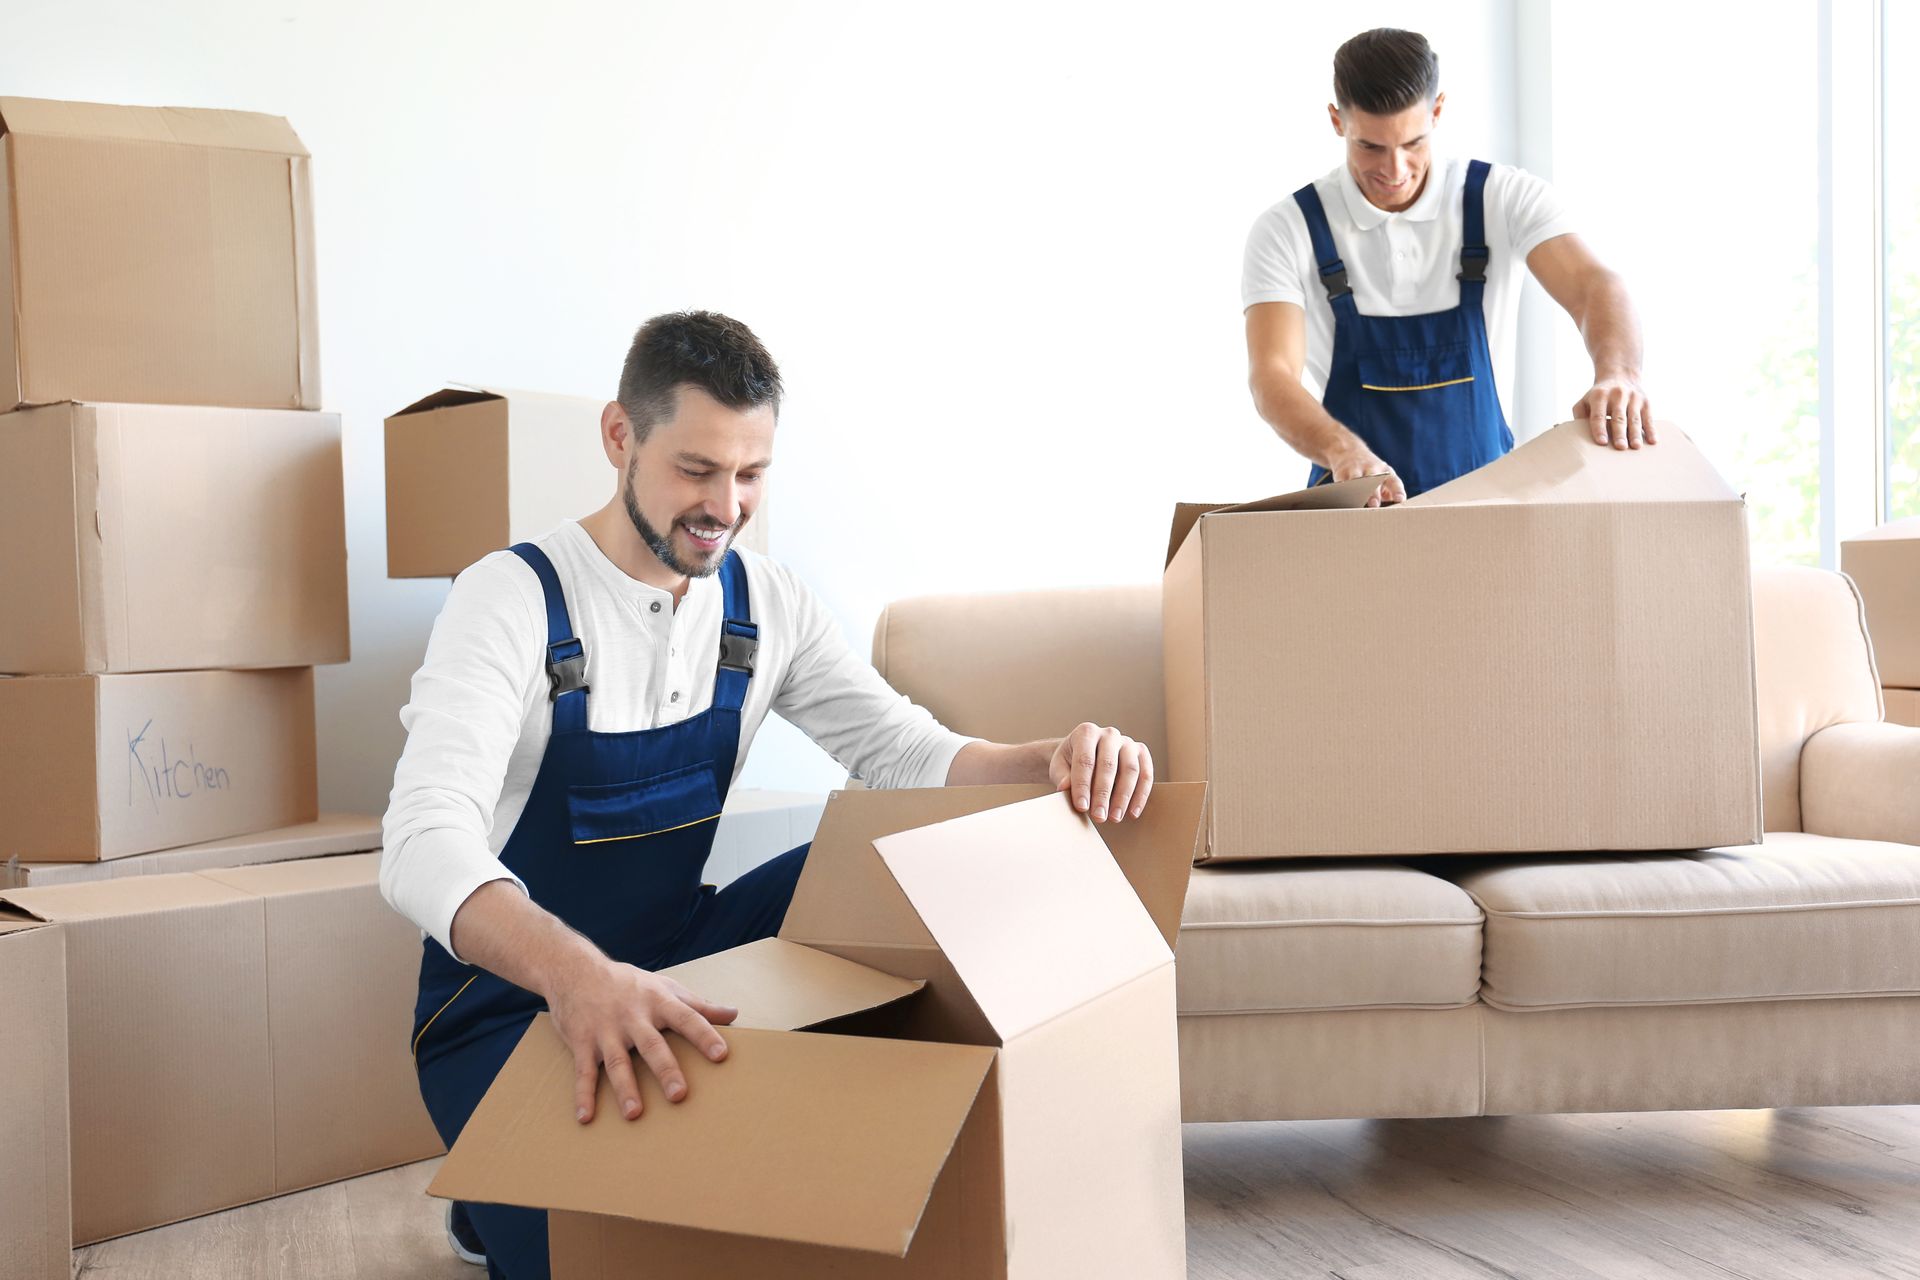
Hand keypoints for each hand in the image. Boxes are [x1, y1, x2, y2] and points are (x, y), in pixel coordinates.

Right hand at [545, 955, 737, 1123]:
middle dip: (665, 1070)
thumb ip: (699, 1005)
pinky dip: (583, 1095)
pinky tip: (585, 1117)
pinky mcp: (581, 1042)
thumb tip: (734, 1014)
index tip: (721, 1054)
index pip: (686, 1018)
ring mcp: (605, 1031)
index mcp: (657, 1002)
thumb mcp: (665, 987)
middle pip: (652, 1046)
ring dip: (625, 1089)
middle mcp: (632, 1017)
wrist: (575, 970)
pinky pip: (584, 1072)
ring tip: (634, 1114)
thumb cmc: (629, 983)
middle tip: (679, 1094)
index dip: (704, 1035)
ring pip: (617, 1062)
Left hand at [1049, 723, 1152, 822]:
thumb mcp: (1059, 767)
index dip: (1083, 785)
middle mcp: (1109, 734)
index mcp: (1086, 732)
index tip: (1081, 807)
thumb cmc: (1070, 763)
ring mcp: (1128, 742)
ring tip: (1114, 818)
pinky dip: (1141, 796)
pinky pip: (1145, 774)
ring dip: (1123, 797)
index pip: (1085, 760)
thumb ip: (1062, 776)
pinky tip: (1132, 813)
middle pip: (1108, 765)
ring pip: (1130, 770)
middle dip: (1103, 794)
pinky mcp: (1141, 753)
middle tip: (1099, 817)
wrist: (1084, 755)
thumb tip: (1064, 787)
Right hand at [1328, 444, 1406, 506]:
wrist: (1349, 451)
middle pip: (1374, 481)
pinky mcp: (1342, 472)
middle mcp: (1373, 469)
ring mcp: (1356, 469)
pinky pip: (1342, 483)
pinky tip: (1342, 498)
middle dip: (1374, 493)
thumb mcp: (1383, 478)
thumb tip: (1393, 507)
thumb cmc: (1371, 472)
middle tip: (1374, 504)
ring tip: (1356, 502)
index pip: (1394, 482)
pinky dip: (1342, 491)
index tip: (1400, 499)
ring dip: (1357, 491)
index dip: (1397, 491)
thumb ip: (1388, 493)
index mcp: (1386, 473)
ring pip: (1357, 480)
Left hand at [1573, 375, 1656, 448]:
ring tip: (1635, 447)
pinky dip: (1651, 430)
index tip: (1601, 442)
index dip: (1599, 429)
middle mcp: (1617, 395)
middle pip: (1618, 417)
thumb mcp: (1585, 400)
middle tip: (1620, 447)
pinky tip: (1653, 441)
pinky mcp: (1645, 402)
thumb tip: (1578, 433)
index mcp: (1599, 396)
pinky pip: (1649, 417)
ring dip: (1635, 433)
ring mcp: (1633, 398)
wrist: (1620, 375)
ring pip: (1634, 418)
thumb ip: (1580, 415)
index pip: (1598, 415)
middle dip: (1619, 433)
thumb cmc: (1598, 396)